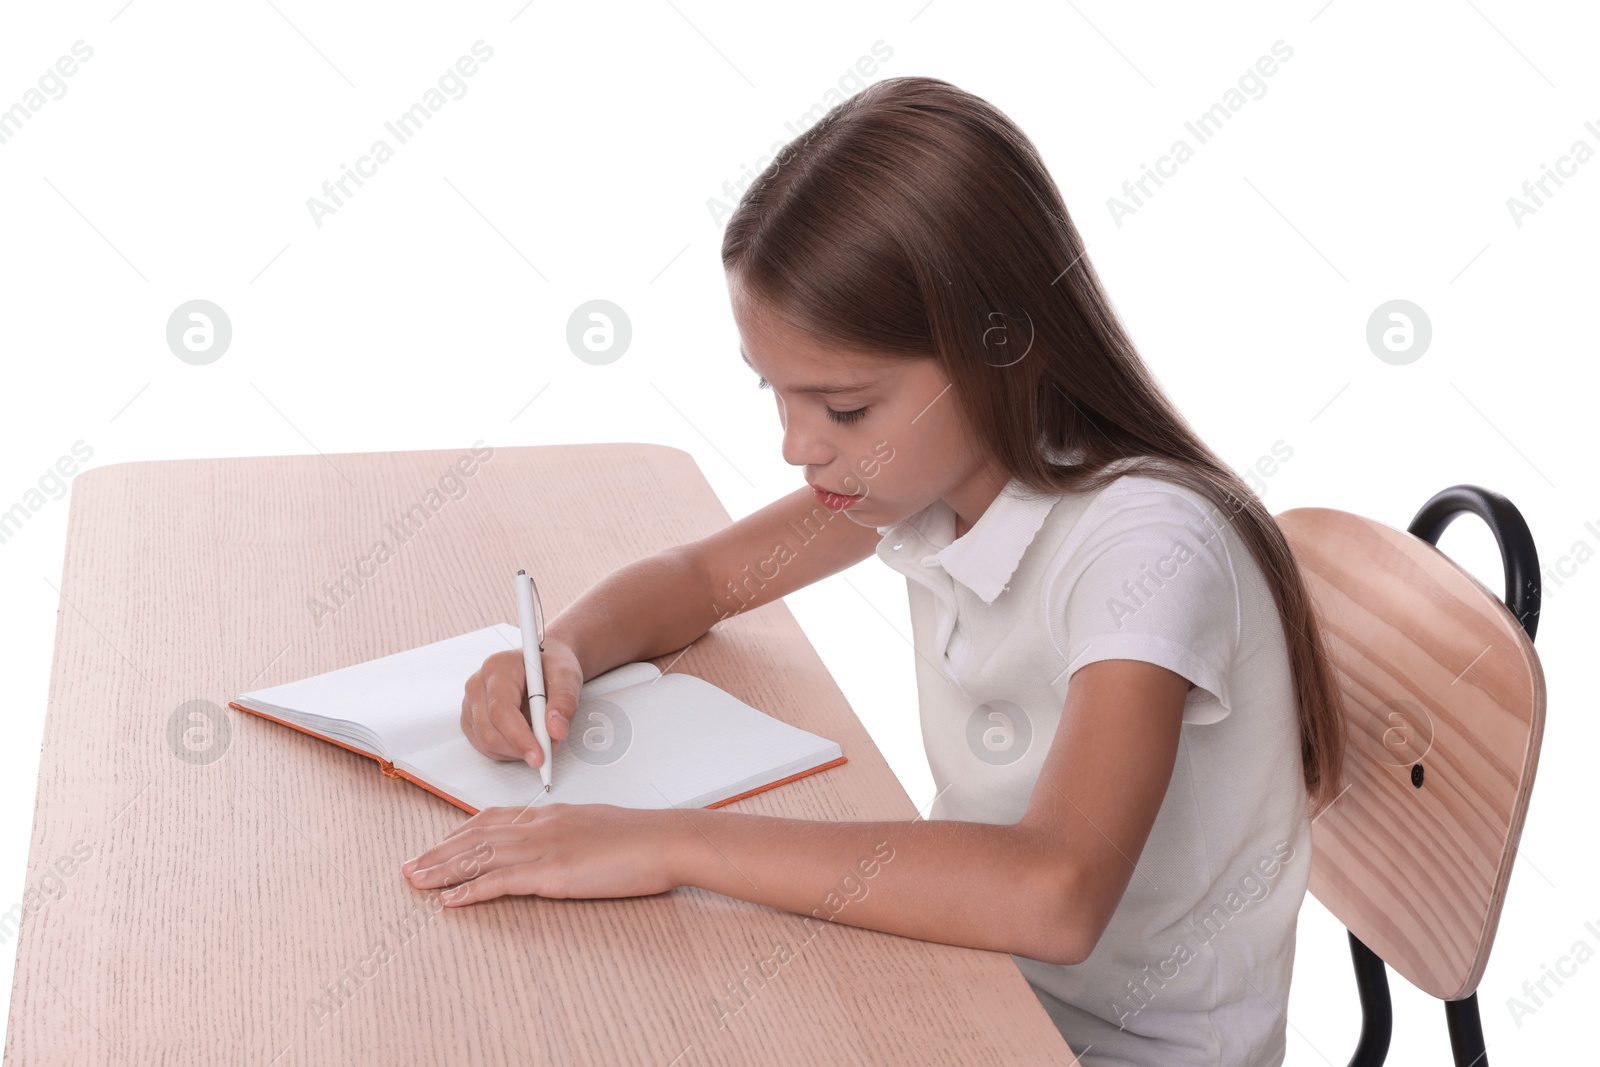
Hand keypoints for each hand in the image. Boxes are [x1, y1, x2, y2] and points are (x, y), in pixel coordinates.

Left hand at [401, 804, 678, 903]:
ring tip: (416, 881)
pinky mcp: (552, 872)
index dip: (460, 833)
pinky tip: (452, 900)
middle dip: (439, 853)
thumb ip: (570, 833)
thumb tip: (558, 846)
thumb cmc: (641, 838)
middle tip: (411, 867)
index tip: (439, 845)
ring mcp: (544, 848)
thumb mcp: (598, 827)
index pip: (493, 819)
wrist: (664, 840)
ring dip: (443, 871)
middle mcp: (540, 826)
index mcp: (551, 814)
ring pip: (480, 857)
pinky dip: (472, 891)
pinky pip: (501, 881)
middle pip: (477, 837)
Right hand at [459, 640, 582, 769]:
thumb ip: (565, 701)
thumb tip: (556, 730)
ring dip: (516, 750)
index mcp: (497, 668)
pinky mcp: (472, 719)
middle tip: (548, 750)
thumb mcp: (568, 675)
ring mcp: (471, 703)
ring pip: (486, 742)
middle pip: (490, 730)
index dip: (519, 737)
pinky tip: (525, 739)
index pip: (501, 710)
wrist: (544, 663)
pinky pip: (485, 746)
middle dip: (520, 748)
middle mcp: (478, 685)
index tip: (540, 755)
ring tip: (541, 737)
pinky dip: (509, 751)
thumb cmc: (551, 665)